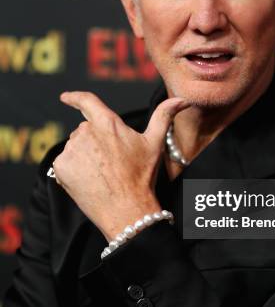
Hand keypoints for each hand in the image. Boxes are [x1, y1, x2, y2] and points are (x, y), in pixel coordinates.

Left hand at [52, 91, 189, 240]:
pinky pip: (64, 162)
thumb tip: (182, 100)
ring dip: (84, 155)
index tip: (65, 97)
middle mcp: (86, 132)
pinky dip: (74, 169)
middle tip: (111, 161)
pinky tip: (90, 179)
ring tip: (102, 172)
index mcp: (107, 122)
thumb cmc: (142, 175)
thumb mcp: (155, 143)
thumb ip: (164, 116)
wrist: (126, 209)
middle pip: (85, 129)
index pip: (86, 101)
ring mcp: (72, 150)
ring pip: (75, 146)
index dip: (74, 97)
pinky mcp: (61, 167)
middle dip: (95, 140)